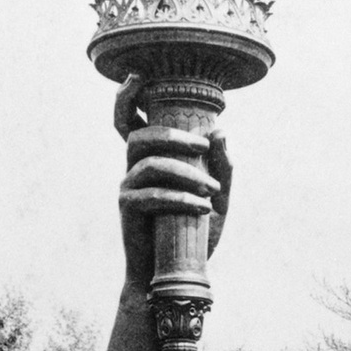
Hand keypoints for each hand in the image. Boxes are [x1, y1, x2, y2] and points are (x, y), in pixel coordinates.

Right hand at [113, 75, 232, 291]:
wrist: (173, 275)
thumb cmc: (193, 234)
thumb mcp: (217, 198)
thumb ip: (223, 167)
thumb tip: (222, 131)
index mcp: (151, 158)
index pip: (131, 121)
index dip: (129, 96)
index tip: (139, 74)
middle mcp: (133, 168)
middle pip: (139, 134)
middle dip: (172, 134)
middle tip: (204, 148)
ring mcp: (127, 188)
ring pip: (149, 163)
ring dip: (185, 172)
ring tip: (212, 189)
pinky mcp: (127, 210)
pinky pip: (150, 194)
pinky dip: (180, 198)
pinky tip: (203, 207)